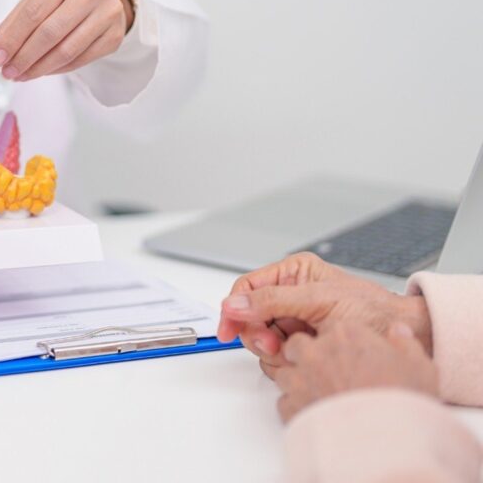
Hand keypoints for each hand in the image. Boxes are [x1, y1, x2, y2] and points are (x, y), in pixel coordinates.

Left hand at [0, 0, 134, 81]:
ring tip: (20, 75)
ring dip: (38, 68)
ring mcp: (108, 12)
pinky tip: (41, 71)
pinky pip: (79, 60)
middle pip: (50, 32)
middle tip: (6, 72)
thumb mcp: (37, 0)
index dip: (12, 38)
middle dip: (24, 57)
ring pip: (66, 50)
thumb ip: (11, 25)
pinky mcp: (114, 35)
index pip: (33, 12)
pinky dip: (56, 70)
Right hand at [216, 253, 431, 378]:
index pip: (247, 288)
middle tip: (276, 344)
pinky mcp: (300, 346)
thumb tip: (235, 304)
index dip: (234, 308)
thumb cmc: (372, 311)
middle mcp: (289, 296)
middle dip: (259, 333)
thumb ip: (273, 300)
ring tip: (300, 349)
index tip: (228, 330)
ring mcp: (293, 323)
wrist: (407, 339)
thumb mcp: (319, 300)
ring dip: (274, 350)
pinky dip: (286, 361)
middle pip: (249, 317)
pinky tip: (307, 356)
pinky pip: (275, 357)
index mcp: (293, 273)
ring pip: (259, 339)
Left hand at [275, 321, 438, 422]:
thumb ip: (406, 343)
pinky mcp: (290, 407)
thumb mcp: (420, 367)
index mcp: (348, 334)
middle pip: (298, 343)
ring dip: (297, 380)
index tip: (350, 353)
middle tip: (327, 372)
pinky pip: (284, 401)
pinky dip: (295, 407)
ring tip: (319, 395)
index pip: (334, 327)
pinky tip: (314, 414)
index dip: (341, 341)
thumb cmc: (402, 403)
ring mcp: (300, 379)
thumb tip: (399, 331)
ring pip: (284, 371)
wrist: (384, 443)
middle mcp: (317, 352)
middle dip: (307, 354)